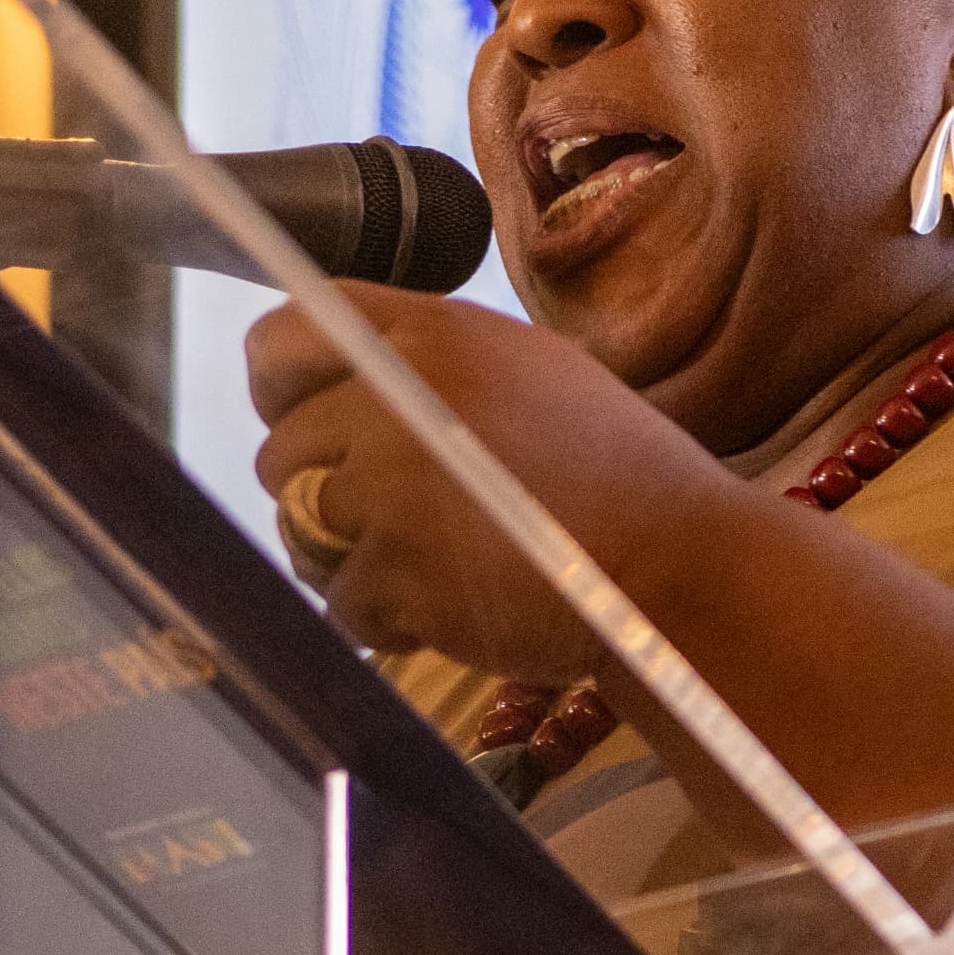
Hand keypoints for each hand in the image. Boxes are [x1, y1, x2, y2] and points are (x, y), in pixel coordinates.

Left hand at [245, 284, 735, 680]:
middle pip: (280, 453)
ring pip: (302, 534)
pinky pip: (340, 604)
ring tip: (437, 565)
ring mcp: (386, 487)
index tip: (303, 419)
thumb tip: (344, 387)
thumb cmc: (615, 474)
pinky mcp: (394, 571)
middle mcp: (393, 399)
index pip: (283, 336)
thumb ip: (431, 365)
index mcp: (430, 335)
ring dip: (352, 562)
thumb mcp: (529, 370)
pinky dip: (385, 619)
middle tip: (398, 522)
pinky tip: (452, 606)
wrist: (673, 563)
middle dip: (323, 496)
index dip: (280, 387)